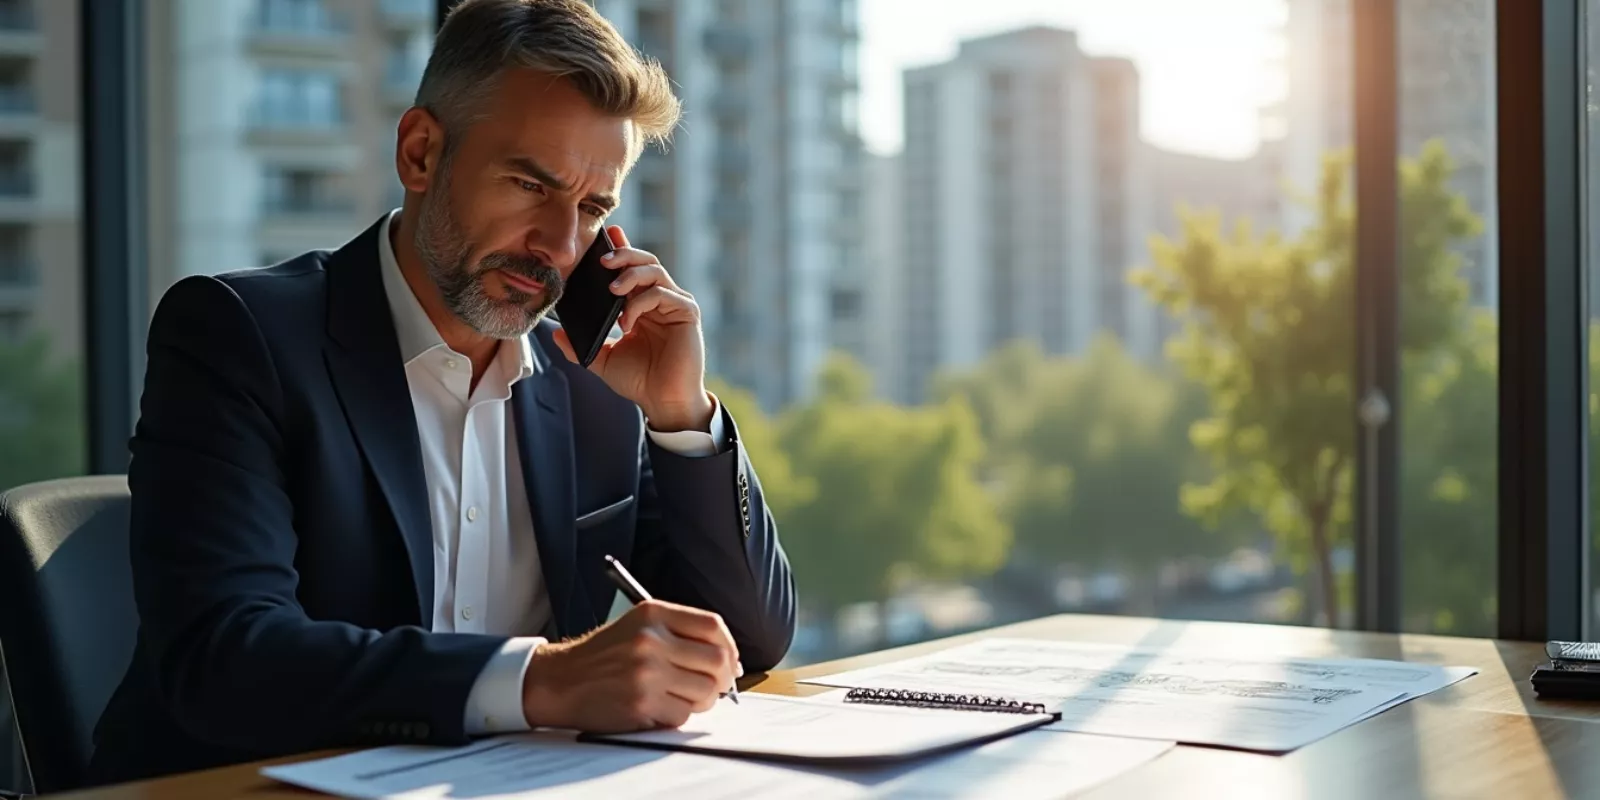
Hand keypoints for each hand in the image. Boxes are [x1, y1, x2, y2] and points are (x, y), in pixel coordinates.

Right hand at [521, 599, 739, 731]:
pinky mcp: (640, 703)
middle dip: (721, 679)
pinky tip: (657, 708)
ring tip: (679, 698)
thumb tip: (727, 660)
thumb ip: (679, 634)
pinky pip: (682, 715)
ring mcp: (646, 672)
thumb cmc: (602, 657)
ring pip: (704, 691)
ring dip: (700, 701)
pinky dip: (676, 716)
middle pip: (716, 660)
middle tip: (713, 688)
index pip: (712, 625)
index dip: (730, 646)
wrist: (559, 680)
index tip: (730, 662)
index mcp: (653, 614)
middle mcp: (651, 639)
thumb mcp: (637, 626)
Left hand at [551, 226, 713, 432]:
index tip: (607, 233)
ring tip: (611, 288)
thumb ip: (581, 346)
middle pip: (645, 260)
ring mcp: (675, 304)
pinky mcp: (687, 313)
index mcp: (643, 304)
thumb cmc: (640, 381)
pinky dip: (640, 303)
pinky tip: (627, 321)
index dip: (622, 247)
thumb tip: (555, 334)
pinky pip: (662, 294)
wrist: (664, 403)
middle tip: (601, 259)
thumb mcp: (603, 360)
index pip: (633, 268)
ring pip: (655, 271)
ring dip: (630, 274)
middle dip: (623, 254)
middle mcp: (661, 299)